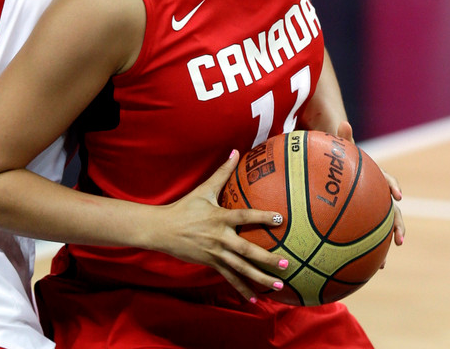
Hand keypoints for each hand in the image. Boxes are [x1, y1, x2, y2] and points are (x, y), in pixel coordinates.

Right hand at [152, 151, 288, 300]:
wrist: (163, 229)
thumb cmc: (185, 207)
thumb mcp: (204, 189)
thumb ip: (222, 172)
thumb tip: (236, 151)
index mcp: (220, 217)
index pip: (244, 216)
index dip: (262, 217)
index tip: (280, 219)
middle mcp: (220, 237)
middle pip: (247, 249)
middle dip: (267, 259)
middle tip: (285, 264)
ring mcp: (216, 253)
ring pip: (241, 268)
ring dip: (260, 278)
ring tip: (278, 286)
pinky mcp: (211, 263)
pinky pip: (229, 278)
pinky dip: (242, 288)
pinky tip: (255, 298)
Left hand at [337, 121, 404, 255]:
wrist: (340, 176)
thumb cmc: (342, 162)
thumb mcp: (343, 151)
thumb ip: (344, 140)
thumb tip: (344, 122)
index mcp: (376, 179)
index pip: (388, 181)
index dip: (393, 187)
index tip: (397, 196)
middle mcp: (378, 196)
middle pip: (392, 212)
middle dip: (397, 225)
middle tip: (399, 239)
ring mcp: (373, 211)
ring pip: (384, 229)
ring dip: (385, 245)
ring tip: (384, 262)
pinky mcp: (364, 223)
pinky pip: (370, 239)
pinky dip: (371, 253)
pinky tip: (368, 268)